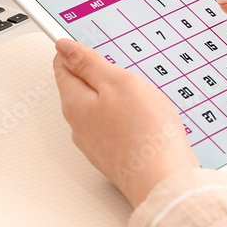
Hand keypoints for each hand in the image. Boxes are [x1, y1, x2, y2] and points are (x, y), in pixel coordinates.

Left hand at [53, 39, 197, 206]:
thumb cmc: (145, 134)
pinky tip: (144, 117)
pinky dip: (125, 117)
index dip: (74, 50)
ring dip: (113, 96)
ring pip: (99, 109)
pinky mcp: (115, 156)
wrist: (164, 183)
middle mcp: (80, 126)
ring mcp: (97, 144)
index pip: (62, 66)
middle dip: (96, 73)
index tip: (87, 43)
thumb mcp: (118, 82)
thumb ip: (89, 63)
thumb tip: (64, 47)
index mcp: (75, 103)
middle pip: (80, 88)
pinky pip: (114, 127)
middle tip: (119, 64)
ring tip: (136, 90)